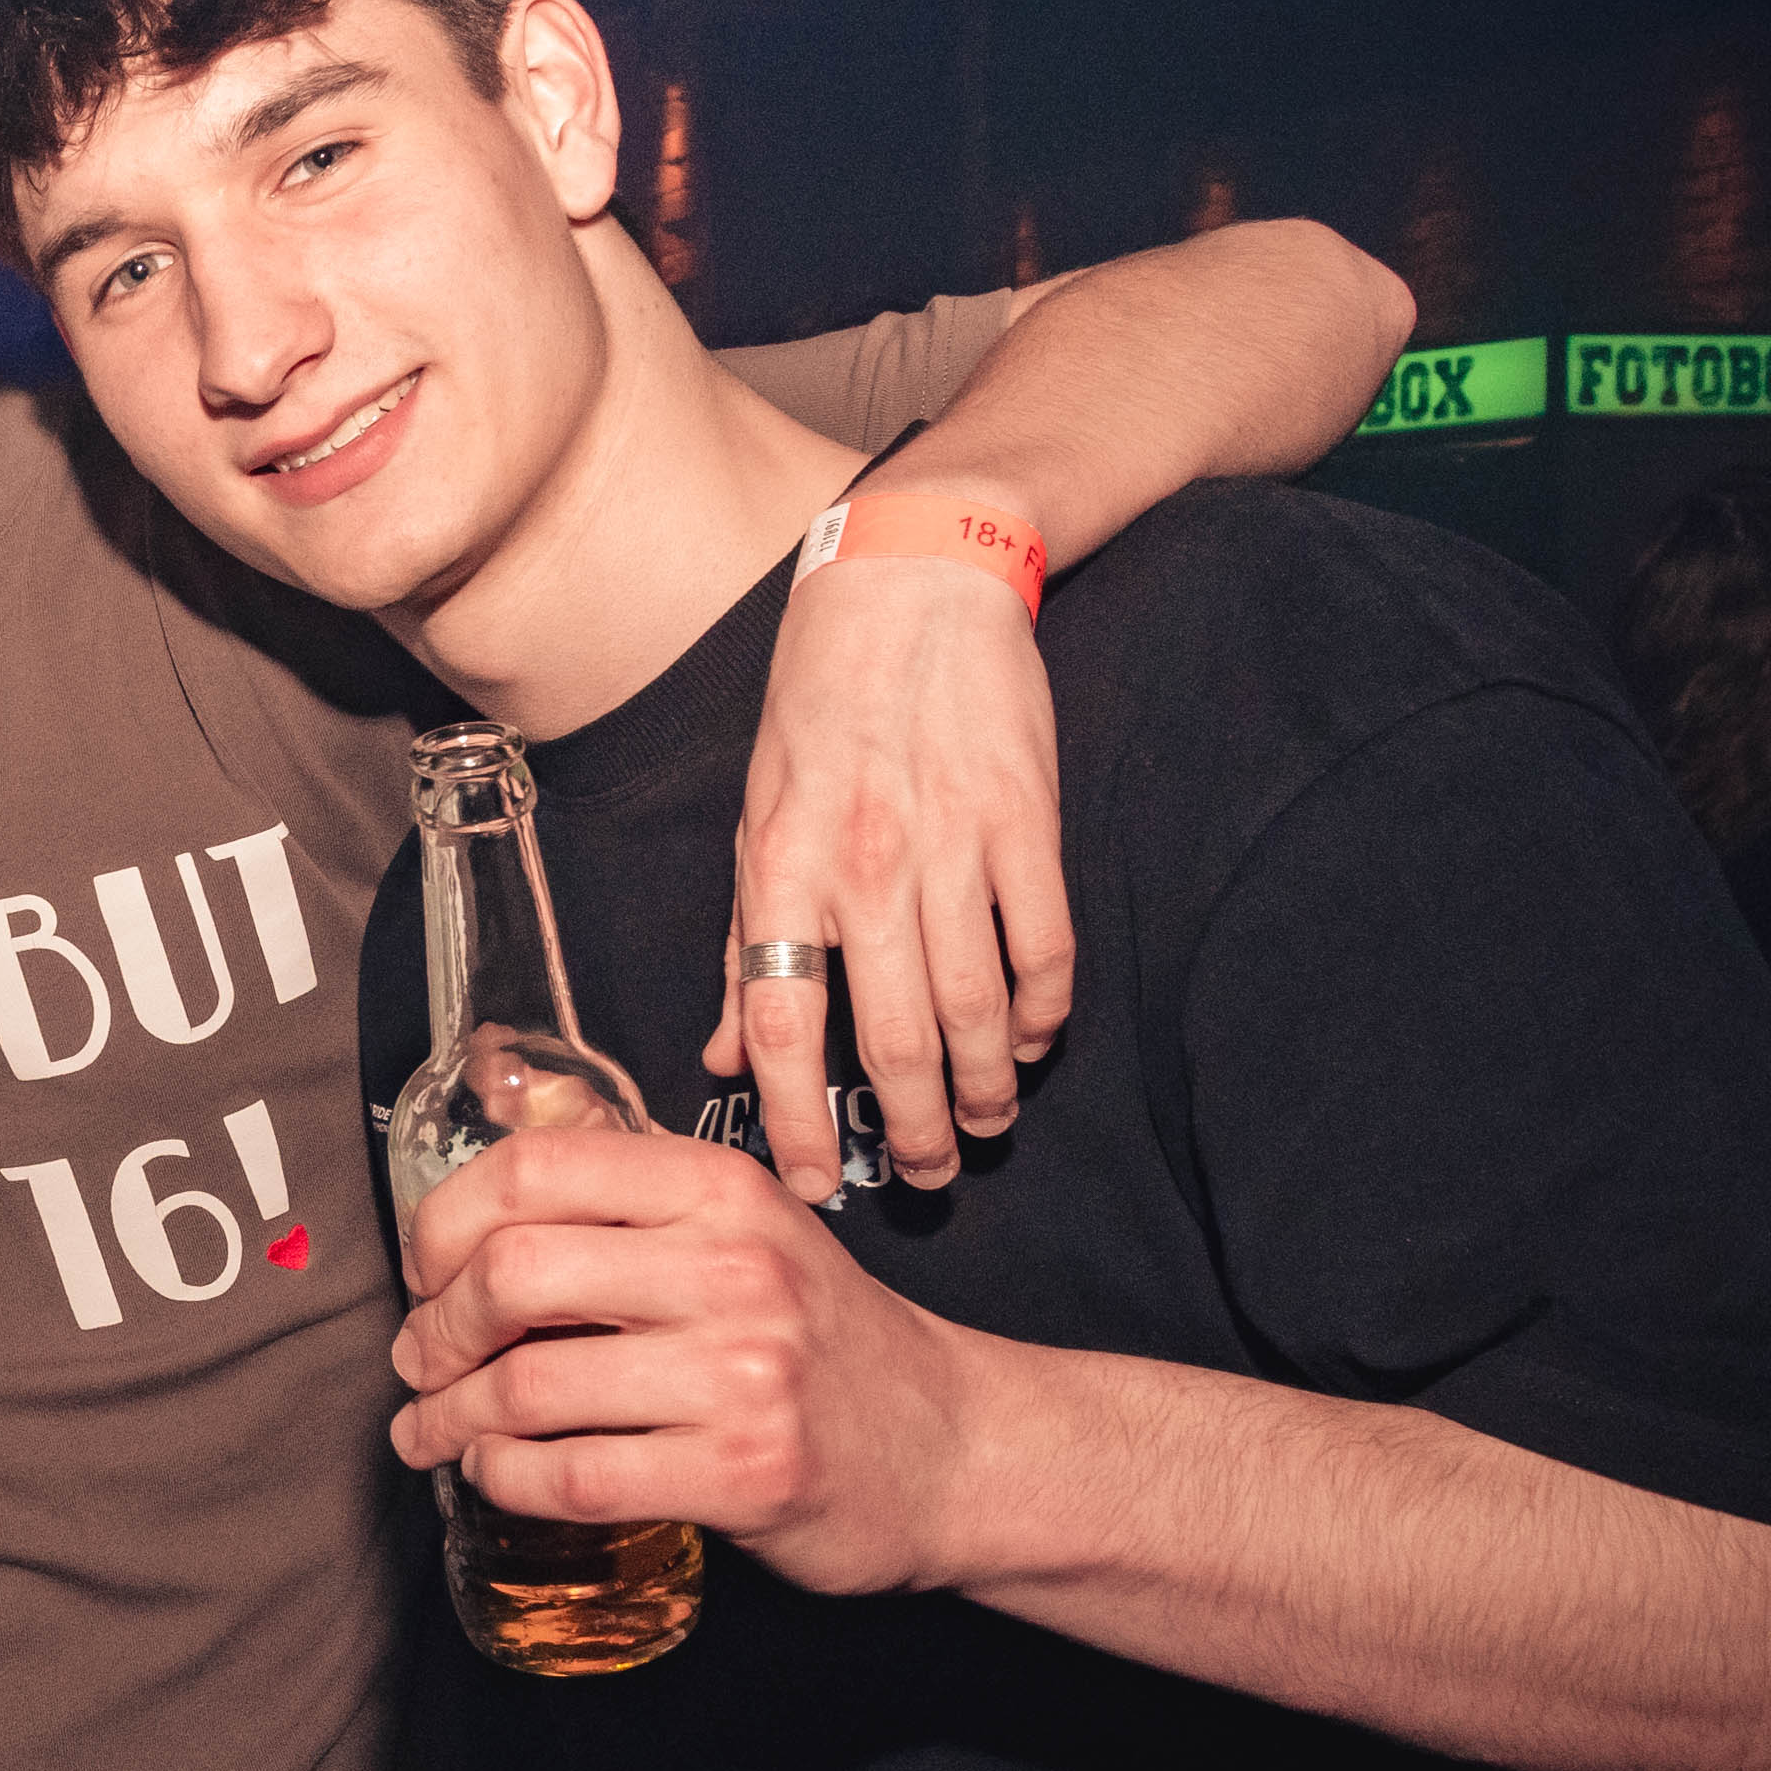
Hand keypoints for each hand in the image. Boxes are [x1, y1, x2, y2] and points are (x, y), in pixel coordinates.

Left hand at [389, 1125, 985, 1597]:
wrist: (952, 1447)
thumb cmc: (817, 1339)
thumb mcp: (741, 1232)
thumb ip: (627, 1205)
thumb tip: (465, 1211)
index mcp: (716, 1187)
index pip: (530, 1170)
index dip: (443, 1224)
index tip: (426, 1273)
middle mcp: (732, 1265)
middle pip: (510, 1272)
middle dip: (435, 1328)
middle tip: (420, 1361)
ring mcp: (742, 1373)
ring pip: (528, 1386)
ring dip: (450, 1417)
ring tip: (433, 1430)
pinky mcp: (745, 1473)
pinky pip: (574, 1477)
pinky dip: (505, 1478)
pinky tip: (496, 1473)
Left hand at [711, 514, 1070, 1195]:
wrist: (911, 585)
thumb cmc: (818, 709)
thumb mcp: (752, 820)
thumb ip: (744, 944)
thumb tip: (726, 1054)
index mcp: (781, 868)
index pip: (782, 1024)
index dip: (794, 1119)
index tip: (810, 1184)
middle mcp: (864, 866)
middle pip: (895, 1038)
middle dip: (908, 1129)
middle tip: (920, 1177)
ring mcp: (953, 844)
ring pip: (976, 1008)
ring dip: (983, 1089)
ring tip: (980, 1128)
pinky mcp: (1027, 821)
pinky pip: (1044, 947)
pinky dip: (1042, 1012)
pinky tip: (1030, 1042)